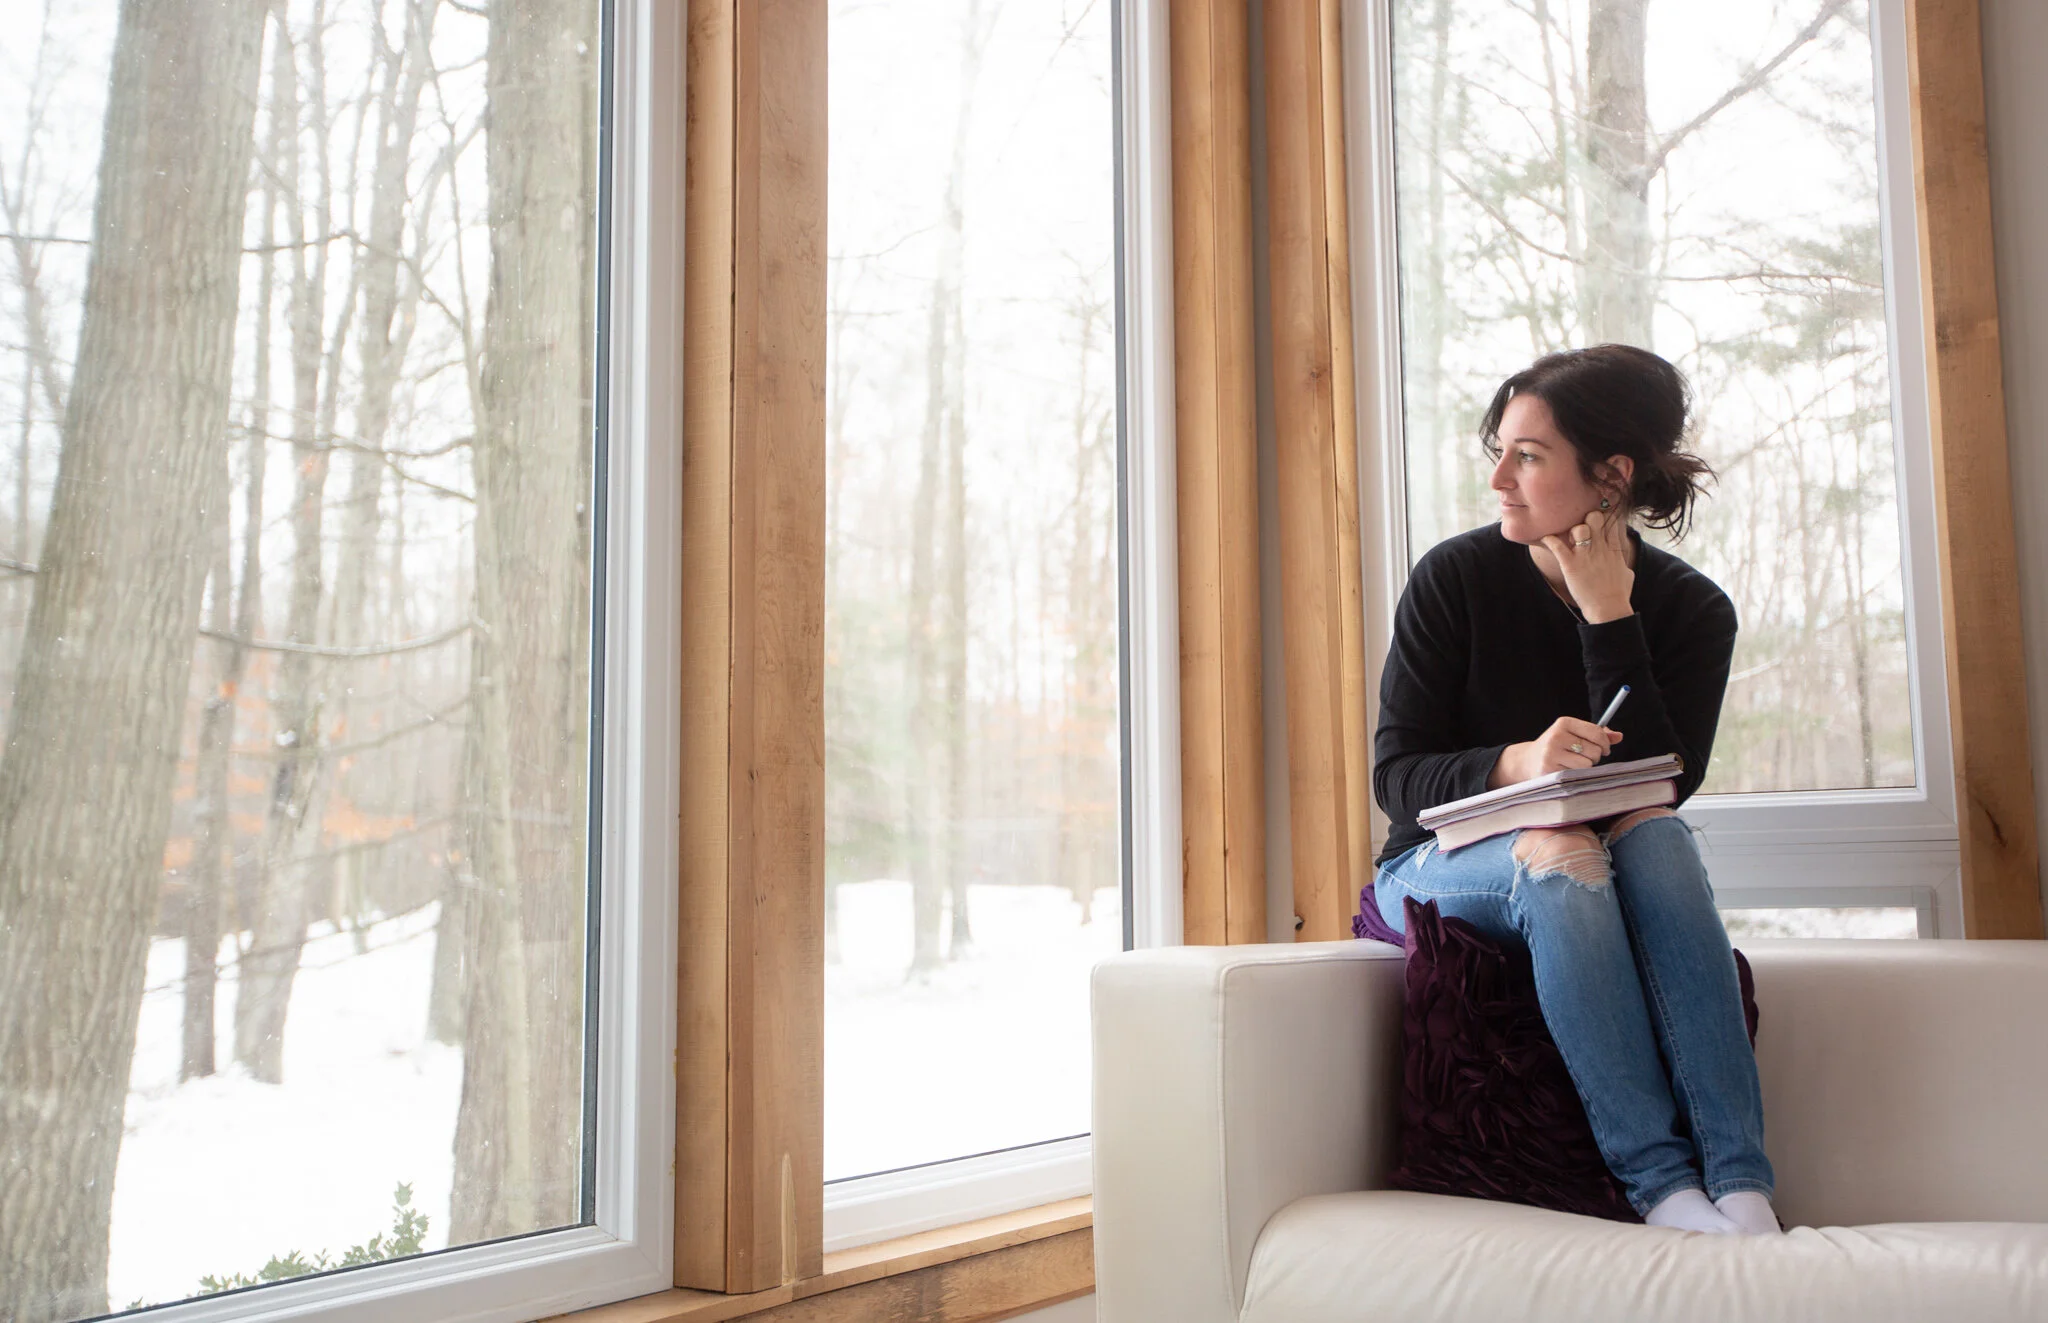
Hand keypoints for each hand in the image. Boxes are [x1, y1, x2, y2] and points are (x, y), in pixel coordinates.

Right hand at [1489, 717, 1623, 787]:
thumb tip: (1619, 736)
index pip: (1596, 732)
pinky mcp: (1549, 769)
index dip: (1605, 743)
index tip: (1604, 748)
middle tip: (1584, 757)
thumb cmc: (1557, 746)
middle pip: (1594, 750)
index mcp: (1564, 722)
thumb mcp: (1573, 734)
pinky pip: (1576, 775)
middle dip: (1594, 756)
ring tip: (1573, 764)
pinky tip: (1565, 771)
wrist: (1527, 761)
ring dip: (1585, 767)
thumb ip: (1597, 734)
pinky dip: (1575, 775)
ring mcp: (1551, 753)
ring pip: (1587, 764)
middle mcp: (1557, 736)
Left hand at [1540, 507, 1633, 623]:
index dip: (1604, 515)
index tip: (1597, 518)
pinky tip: (1547, 539)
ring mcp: (1585, 556)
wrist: (1609, 609)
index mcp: (1614, 549)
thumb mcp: (1627, 572)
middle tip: (1582, 529)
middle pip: (1594, 518)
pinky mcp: (1571, 565)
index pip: (1611, 520)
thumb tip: (1621, 559)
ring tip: (1568, 540)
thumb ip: (1621, 561)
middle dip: (1587, 519)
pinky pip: (1557, 545)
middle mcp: (1600, 548)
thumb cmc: (1619, 594)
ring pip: (1578, 528)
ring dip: (1571, 531)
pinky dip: (1549, 540)